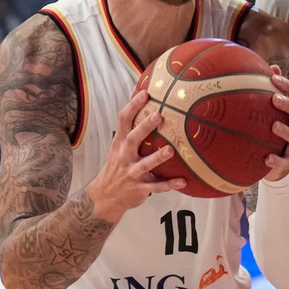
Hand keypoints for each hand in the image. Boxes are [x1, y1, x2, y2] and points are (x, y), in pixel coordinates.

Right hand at [85, 92, 185, 220]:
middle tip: (158, 115)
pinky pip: (155, 187)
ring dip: (157, 157)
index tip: (145, 93)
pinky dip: (169, 184)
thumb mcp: (119, 146)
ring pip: (145, 164)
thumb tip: (144, 101)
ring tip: (170, 150)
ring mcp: (131, 172)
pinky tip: (183, 181)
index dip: (133, 106)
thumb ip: (130, 129)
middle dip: (145, 127)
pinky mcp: (139, 188)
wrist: (104, 196)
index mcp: (120, 143)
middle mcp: (124, 155)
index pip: (123, 120)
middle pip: (133, 138)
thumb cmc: (118, 165)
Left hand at [265, 68, 288, 181]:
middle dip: (288, 104)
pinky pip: (286, 162)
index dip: (287, 85)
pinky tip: (267, 158)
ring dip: (285, 131)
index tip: (273, 78)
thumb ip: (274, 90)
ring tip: (274, 126)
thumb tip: (272, 66)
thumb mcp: (274, 110)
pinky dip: (277, 160)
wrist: (276, 163)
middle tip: (274, 98)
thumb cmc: (274, 129)